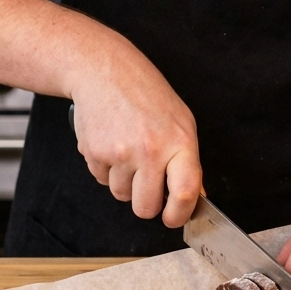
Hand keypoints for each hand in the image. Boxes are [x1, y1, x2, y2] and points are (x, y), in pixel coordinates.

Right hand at [68, 24, 201, 226]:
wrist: (105, 71)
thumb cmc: (146, 94)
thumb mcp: (181, 121)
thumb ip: (188, 161)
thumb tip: (196, 196)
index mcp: (179, 142)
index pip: (185, 193)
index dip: (179, 215)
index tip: (173, 218)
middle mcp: (150, 150)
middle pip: (146, 207)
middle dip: (146, 203)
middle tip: (146, 182)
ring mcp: (120, 153)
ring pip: (121, 196)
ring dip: (124, 182)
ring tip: (127, 151)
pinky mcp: (95, 153)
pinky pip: (101, 180)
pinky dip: (106, 169)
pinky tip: (111, 142)